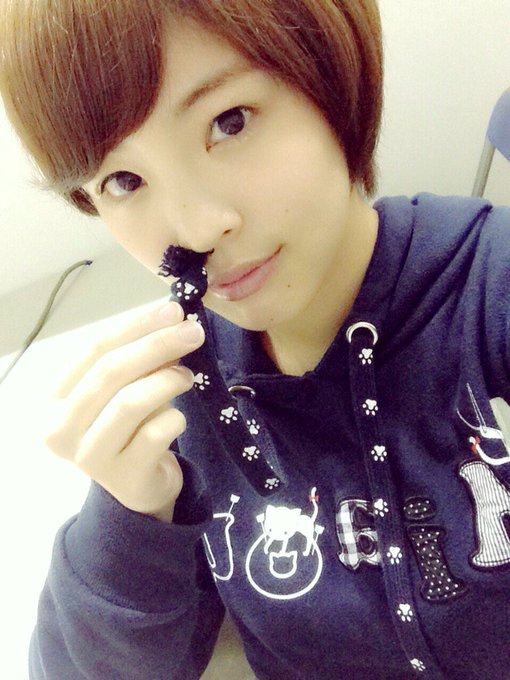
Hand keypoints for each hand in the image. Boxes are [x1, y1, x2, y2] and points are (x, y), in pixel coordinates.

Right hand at [44, 299, 204, 521]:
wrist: (140, 483)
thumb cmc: (131, 426)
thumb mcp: (131, 387)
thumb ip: (144, 358)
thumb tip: (173, 320)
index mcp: (56, 397)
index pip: (95, 348)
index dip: (136, 325)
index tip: (173, 311)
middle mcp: (61, 428)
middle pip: (111, 372)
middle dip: (157, 345)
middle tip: (193, 332)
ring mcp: (89, 457)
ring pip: (130, 402)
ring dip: (167, 380)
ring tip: (187, 376)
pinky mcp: (122, 478)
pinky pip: (154, 434)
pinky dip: (174, 418)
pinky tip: (178, 418)